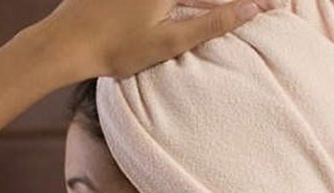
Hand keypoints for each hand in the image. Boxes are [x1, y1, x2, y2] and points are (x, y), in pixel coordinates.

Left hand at [34, 0, 275, 78]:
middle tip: (253, 9)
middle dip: (228, 4)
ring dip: (202, 6)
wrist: (63, 43)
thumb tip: (251, 8)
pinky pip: (164, 1)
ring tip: (227, 13)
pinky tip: (186, 11)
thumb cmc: (114, 47)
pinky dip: (183, 5)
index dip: (244, 2)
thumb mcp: (168, 41)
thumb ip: (212, 23)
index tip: (270, 7)